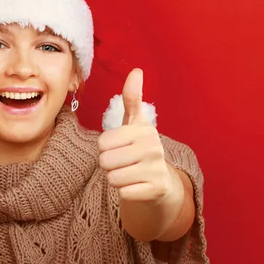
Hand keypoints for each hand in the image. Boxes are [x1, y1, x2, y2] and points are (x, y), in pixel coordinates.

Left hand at [98, 68, 179, 203]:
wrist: (161, 182)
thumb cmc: (140, 149)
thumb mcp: (135, 123)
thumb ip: (132, 98)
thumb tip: (136, 70)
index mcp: (145, 130)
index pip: (103, 142)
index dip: (105, 148)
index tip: (119, 148)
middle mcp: (153, 148)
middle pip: (105, 161)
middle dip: (109, 165)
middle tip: (123, 163)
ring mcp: (156, 170)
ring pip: (112, 177)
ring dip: (116, 178)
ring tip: (129, 173)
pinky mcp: (156, 190)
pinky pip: (123, 193)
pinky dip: (125, 192)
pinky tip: (136, 186)